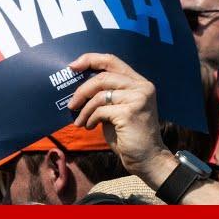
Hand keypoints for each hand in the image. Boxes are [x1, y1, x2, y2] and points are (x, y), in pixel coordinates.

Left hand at [67, 53, 168, 176]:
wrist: (147, 158)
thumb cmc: (128, 134)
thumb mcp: (116, 108)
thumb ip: (105, 93)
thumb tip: (78, 86)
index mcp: (139, 82)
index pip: (111, 60)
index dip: (90, 60)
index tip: (72, 66)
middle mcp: (142, 87)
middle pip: (102, 77)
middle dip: (82, 90)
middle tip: (71, 104)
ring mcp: (138, 98)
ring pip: (99, 95)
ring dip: (84, 109)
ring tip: (80, 121)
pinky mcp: (130, 112)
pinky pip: (101, 110)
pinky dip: (90, 119)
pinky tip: (90, 126)